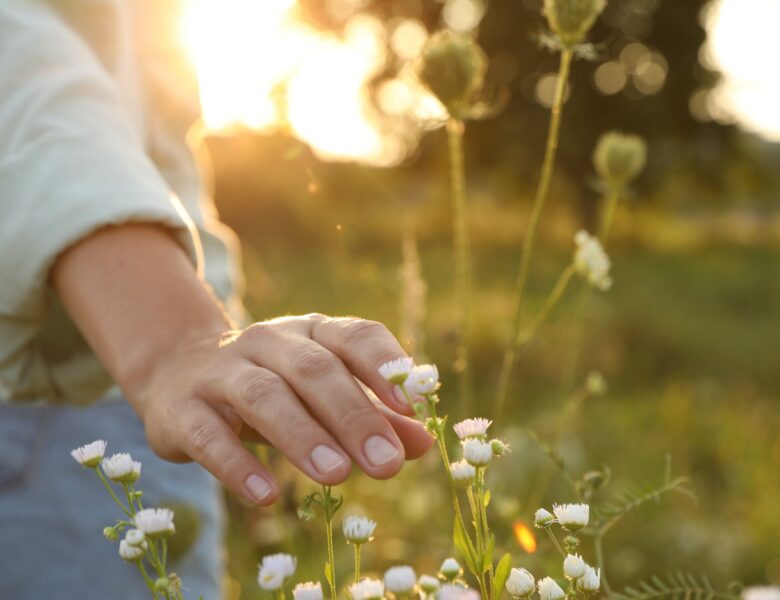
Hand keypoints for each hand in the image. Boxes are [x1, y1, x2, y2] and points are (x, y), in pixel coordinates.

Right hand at [134, 314, 433, 504]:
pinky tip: (265, 496)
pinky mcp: (183, 409)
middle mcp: (267, 341)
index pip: (354, 336)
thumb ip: (372, 415)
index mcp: (310, 333)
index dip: (384, 367)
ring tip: (337, 475)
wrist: (177, 372)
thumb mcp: (321, 395)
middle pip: (313, 370)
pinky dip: (237, 465)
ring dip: (302, 434)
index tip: (412, 409)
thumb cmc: (270, 386)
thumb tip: (424, 443)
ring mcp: (221, 372)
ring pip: (263, 396)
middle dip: (353, 416)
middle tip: (385, 463)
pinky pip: (210, 435)